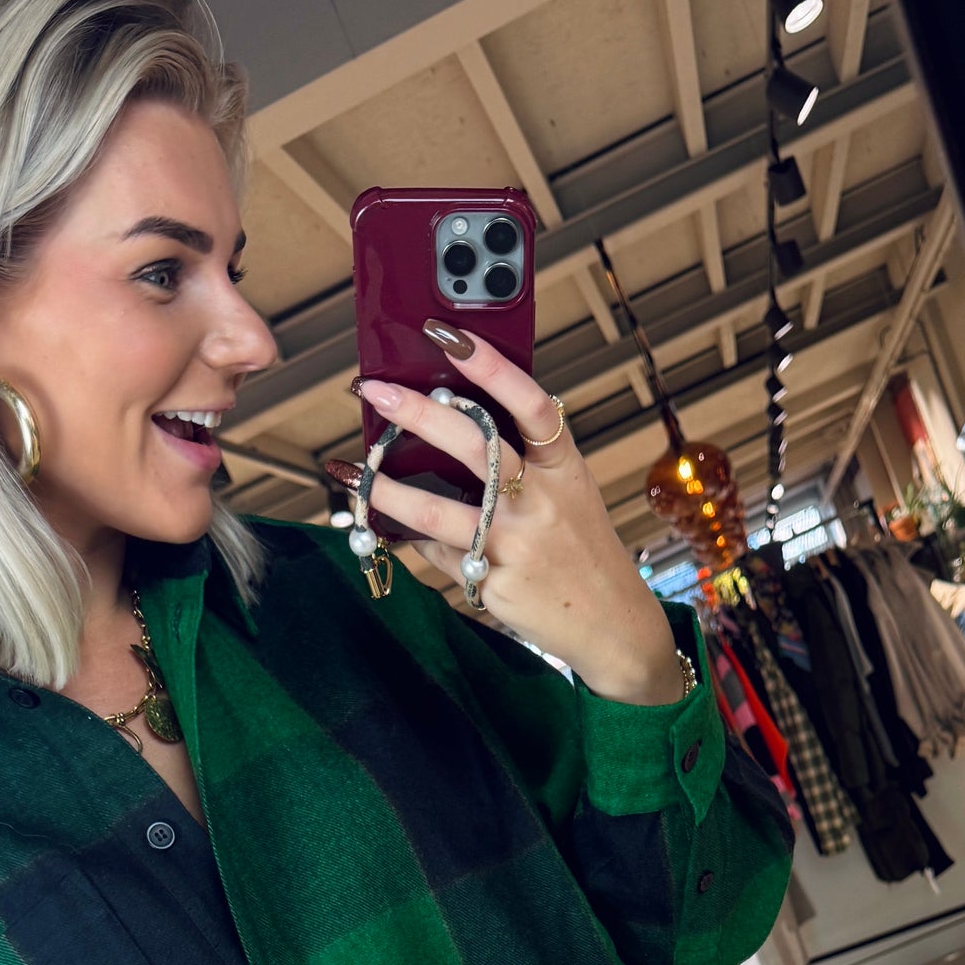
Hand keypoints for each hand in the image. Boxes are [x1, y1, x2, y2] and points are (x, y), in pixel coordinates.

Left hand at [347, 328, 688, 706]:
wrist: (614, 628)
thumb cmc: (584, 554)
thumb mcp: (571, 499)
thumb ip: (527, 466)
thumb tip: (454, 428)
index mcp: (565, 469)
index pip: (530, 405)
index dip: (490, 367)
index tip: (448, 337)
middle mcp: (543, 503)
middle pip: (474, 447)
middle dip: (417, 414)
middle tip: (375, 392)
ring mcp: (517, 546)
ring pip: (435, 512)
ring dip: (385, 492)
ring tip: (350, 476)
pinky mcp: (495, 585)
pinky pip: (442, 557)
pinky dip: (421, 543)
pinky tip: (405, 533)